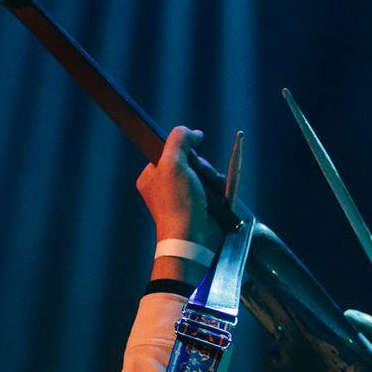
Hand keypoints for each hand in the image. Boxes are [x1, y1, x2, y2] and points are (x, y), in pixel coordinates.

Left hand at [136, 126, 222, 249]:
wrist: (193, 238)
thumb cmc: (178, 202)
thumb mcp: (173, 163)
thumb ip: (179, 139)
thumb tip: (195, 133)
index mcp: (152, 176)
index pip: (170, 151)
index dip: (184, 151)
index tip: (189, 159)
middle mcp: (166, 185)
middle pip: (192, 162)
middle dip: (202, 168)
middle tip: (199, 178)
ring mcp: (185, 196)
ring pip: (205, 174)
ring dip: (212, 179)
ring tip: (210, 192)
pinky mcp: (201, 205)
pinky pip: (214, 187)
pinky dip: (218, 189)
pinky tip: (217, 198)